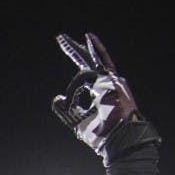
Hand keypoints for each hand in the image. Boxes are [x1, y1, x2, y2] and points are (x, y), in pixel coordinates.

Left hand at [52, 33, 147, 164]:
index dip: (73, 84)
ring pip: (90, 62)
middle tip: (61, 38)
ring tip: (61, 39)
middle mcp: (105, 84)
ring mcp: (110, 81)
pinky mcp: (113, 80)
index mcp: (99, 94)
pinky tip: (88, 36)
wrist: (118, 138)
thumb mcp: (76, 121)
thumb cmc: (101, 134)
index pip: (84, 80)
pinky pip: (100, 63)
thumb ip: (65, 109)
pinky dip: (95, 50)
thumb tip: (56, 97)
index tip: (65, 103)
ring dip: (75, 50)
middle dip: (75, 50)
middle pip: (88, 63)